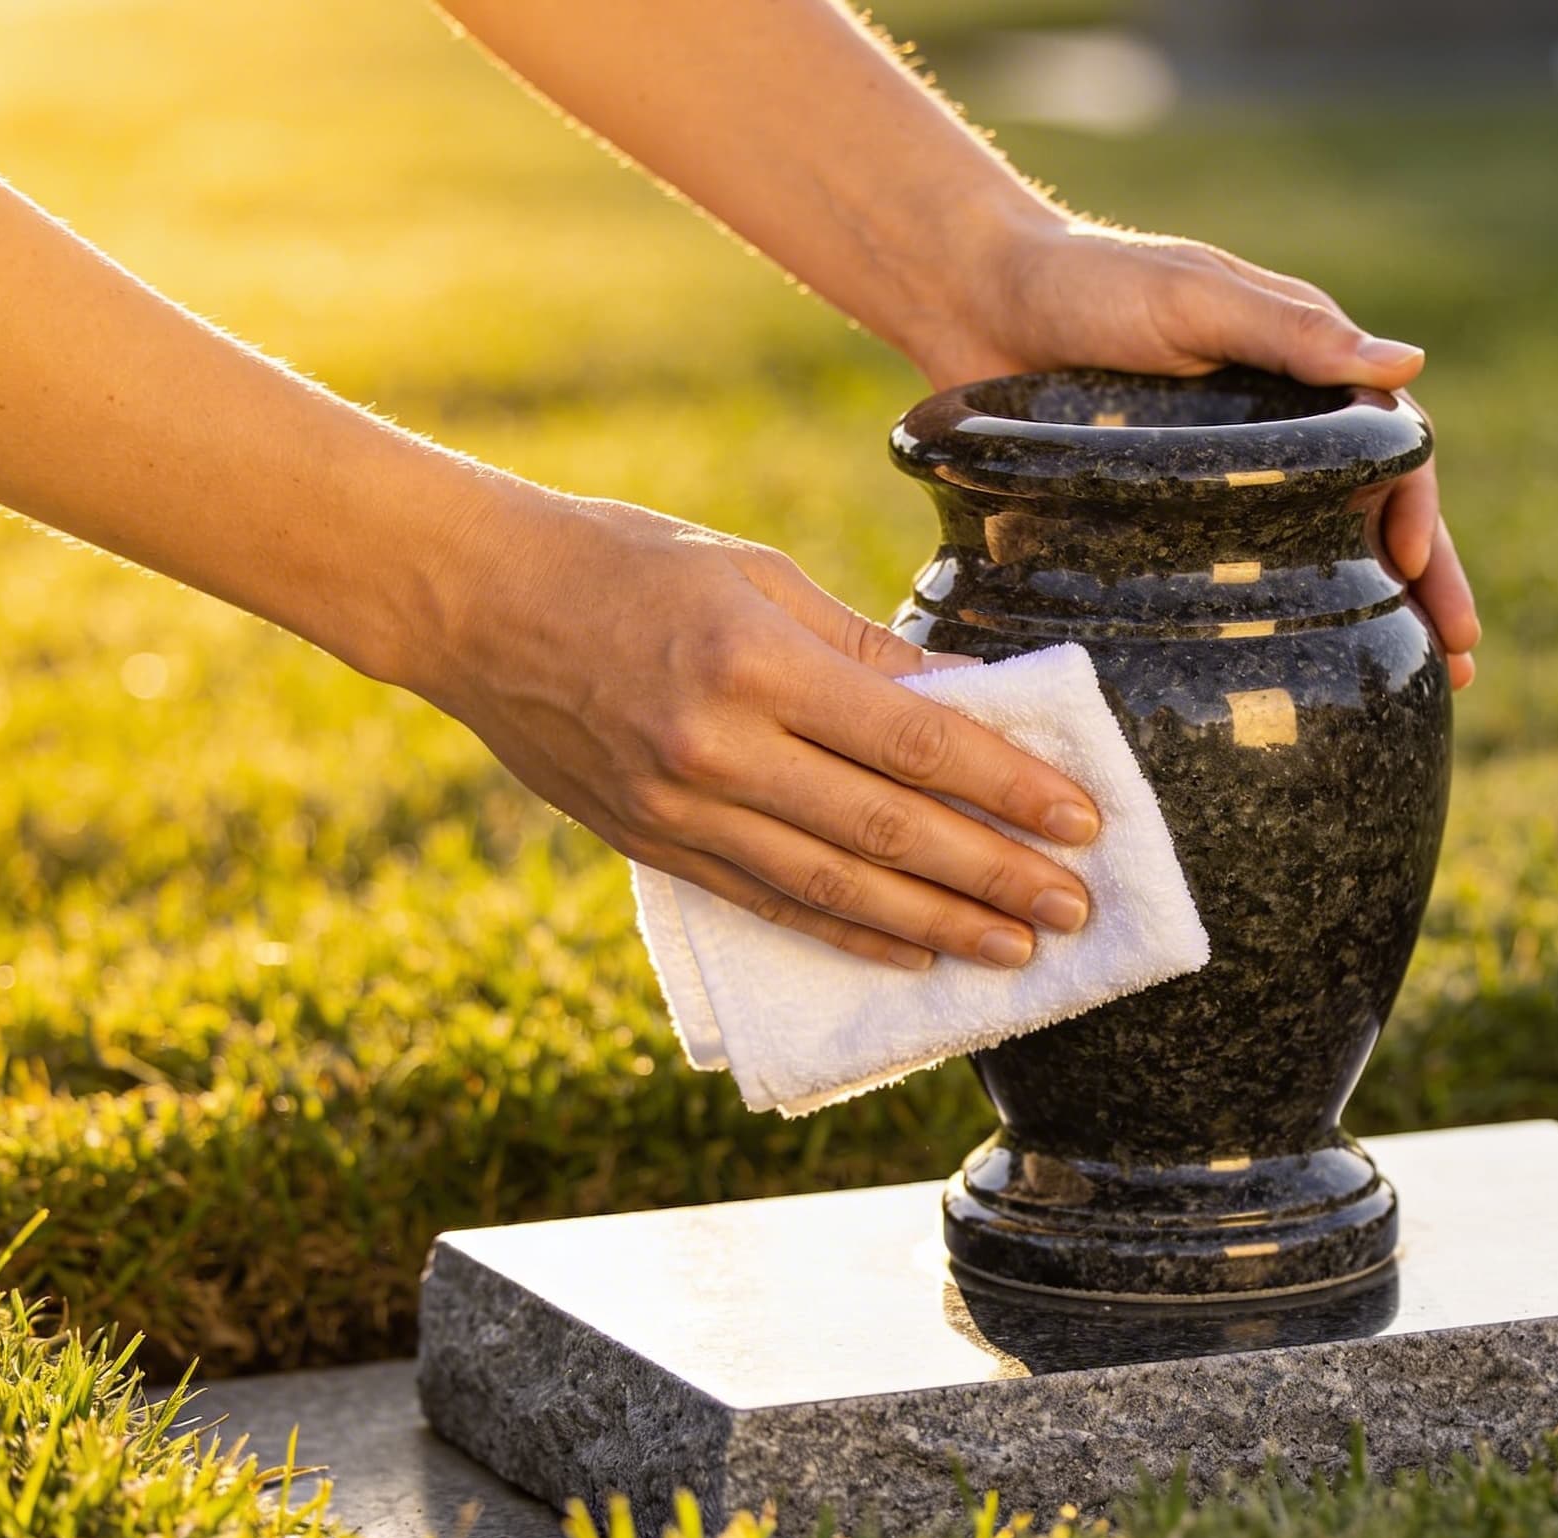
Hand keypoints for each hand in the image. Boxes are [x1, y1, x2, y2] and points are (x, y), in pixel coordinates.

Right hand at [415, 490, 1103, 968]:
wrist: (475, 604)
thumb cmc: (629, 564)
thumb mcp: (758, 575)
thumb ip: (865, 650)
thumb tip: (968, 705)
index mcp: (758, 661)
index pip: (916, 739)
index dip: (1008, 787)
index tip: (1082, 820)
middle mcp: (720, 746)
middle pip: (888, 830)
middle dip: (993, 875)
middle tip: (1074, 910)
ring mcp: (680, 806)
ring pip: (834, 886)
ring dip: (936, 926)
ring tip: (1014, 951)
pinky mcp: (651, 844)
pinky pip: (767, 903)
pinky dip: (846, 935)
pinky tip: (911, 954)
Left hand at [923, 218, 1479, 689]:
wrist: (970, 298)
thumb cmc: (1086, 281)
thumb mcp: (1194, 299)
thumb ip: (1292, 333)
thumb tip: (1407, 367)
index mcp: (1301, 373)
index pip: (1390, 451)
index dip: (1419, 511)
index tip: (1421, 572)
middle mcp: (1276, 432)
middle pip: (1374, 517)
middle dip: (1425, 588)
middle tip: (1459, 664)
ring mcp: (1223, 482)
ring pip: (1318, 556)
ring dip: (1369, 618)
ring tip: (1412, 687)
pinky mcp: (1166, 518)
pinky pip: (1234, 576)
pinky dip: (1278, 625)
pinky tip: (1295, 676)